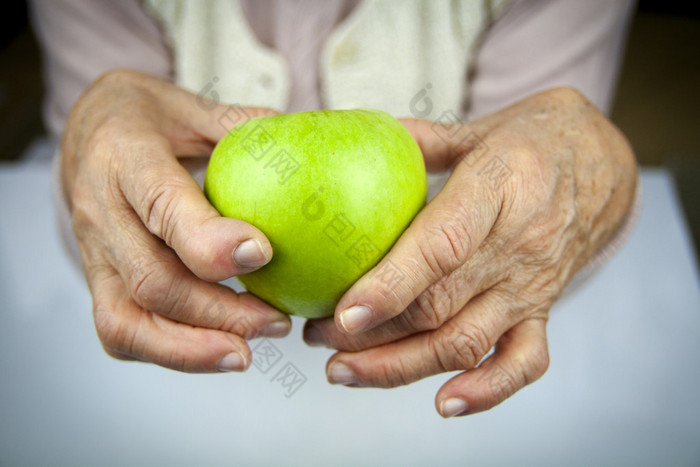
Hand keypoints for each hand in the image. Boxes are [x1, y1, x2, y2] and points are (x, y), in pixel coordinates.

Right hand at [62, 69, 290, 371]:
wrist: (86, 132)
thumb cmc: (145, 118)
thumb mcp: (190, 105)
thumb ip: (241, 126)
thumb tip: (305, 141)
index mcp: (125, 157)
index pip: (162, 205)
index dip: (209, 240)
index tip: (262, 254)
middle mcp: (101, 211)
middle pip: (152, 279)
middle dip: (219, 311)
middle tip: (276, 320)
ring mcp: (94, 252)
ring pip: (128, 319)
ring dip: (193, 347)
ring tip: (249, 351)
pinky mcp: (98, 280)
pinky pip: (121, 331)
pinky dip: (170, 352)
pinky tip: (219, 351)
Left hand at [303, 87, 637, 416]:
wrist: (604, 165)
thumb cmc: (533, 141)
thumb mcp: (477, 128)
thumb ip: (417, 140)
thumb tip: (353, 139)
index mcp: (498, 188)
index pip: (443, 246)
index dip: (393, 284)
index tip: (344, 312)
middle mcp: (518, 246)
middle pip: (441, 307)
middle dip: (373, 335)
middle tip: (317, 337)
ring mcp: (532, 285)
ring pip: (467, 343)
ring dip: (402, 367)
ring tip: (346, 370)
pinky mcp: (544, 310)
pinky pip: (523, 363)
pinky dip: (486, 392)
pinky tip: (443, 403)